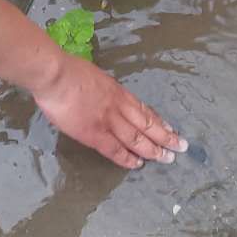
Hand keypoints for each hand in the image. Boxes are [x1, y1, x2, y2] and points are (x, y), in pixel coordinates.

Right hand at [32, 55, 187, 168]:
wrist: (56, 75)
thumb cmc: (69, 71)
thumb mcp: (96, 77)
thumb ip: (104, 90)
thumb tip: (104, 97)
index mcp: (118, 92)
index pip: (144, 110)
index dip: (158, 121)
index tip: (170, 129)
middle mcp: (119, 107)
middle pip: (147, 124)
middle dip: (165, 137)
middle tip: (180, 147)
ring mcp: (108, 121)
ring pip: (137, 139)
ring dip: (153, 149)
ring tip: (167, 158)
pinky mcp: (94, 134)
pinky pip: (114, 150)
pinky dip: (127, 158)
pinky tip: (137, 164)